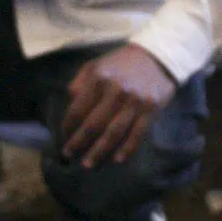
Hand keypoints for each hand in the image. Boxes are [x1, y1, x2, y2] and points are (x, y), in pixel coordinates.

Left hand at [60, 43, 176, 167]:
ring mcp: (135, 101)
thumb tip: (68, 108)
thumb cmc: (120, 65)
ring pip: (113, 133)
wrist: (158, 56)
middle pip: (93, 125)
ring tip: (88, 165)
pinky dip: (127, 149)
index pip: (77, 110)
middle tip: (69, 156)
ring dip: (99, 152)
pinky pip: (137, 134)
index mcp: (98, 78)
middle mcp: (116, 90)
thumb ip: (78, 85)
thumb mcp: (94, 66)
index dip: (67, 128)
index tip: (63, 138)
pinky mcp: (151, 108)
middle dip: (78, 144)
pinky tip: (116, 159)